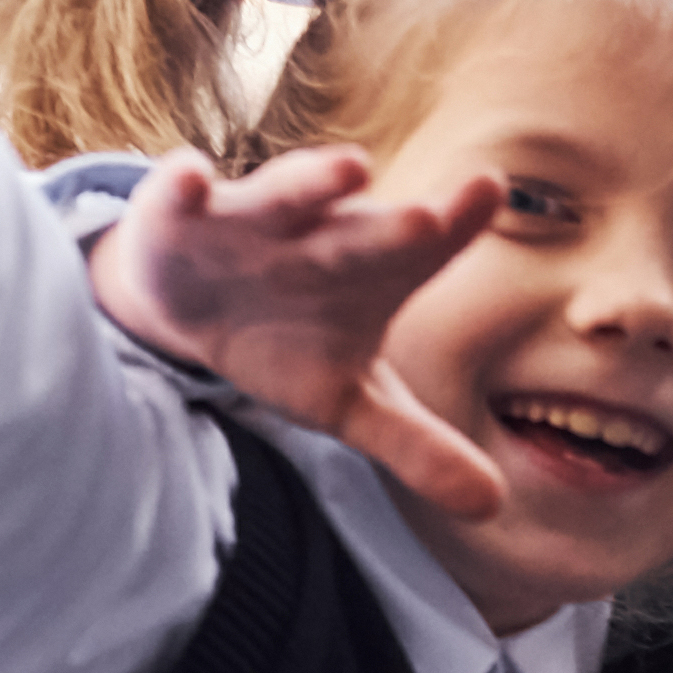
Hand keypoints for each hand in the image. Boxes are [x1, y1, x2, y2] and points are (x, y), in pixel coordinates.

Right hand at [90, 151, 509, 514]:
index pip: (424, 246)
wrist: (190, 310)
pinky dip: (183, 183)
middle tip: (431, 220)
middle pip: (363, 232)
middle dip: (394, 226)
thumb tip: (492, 505)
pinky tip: (192, 176)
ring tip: (349, 168)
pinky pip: (180, 195)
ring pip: (284, 195)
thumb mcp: (349, 403)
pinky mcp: (180, 216)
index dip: (458, 220)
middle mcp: (319, 236)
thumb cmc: (285, 342)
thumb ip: (418, 445)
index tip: (490, 190)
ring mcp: (251, 220)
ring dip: (311, 184)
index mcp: (369, 271)